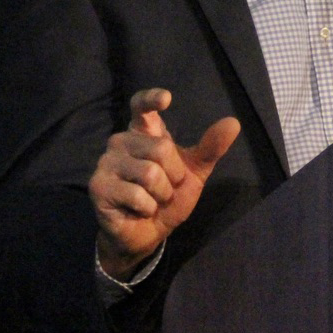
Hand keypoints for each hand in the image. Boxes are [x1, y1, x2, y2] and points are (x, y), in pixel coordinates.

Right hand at [89, 88, 239, 280]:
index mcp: (143, 131)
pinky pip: (137, 195)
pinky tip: (139, 211)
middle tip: (166, 189)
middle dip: (174, 176)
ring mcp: (106, 162)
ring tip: (153, 200)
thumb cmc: (168, 197)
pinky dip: (148, 208)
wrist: (147, 234)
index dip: (151, 99)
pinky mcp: (99, 186)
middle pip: (161, 148)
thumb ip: (211, 148)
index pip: (142, 105)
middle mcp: (121, 140)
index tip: (167, 99)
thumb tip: (233, 122)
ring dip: (162, 194)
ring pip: (150, 173)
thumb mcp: (194, 172)